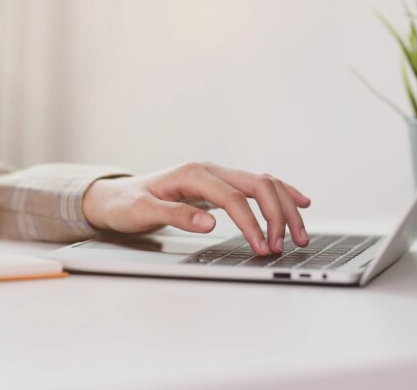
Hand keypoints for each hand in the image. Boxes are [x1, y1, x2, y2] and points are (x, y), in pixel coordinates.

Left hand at [82, 162, 310, 254]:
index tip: (261, 247)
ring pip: (264, 183)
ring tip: (299, 235)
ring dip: (285, 207)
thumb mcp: (143, 212)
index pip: (233, 197)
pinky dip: (282, 195)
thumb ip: (175, 216)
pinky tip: (300, 203)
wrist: (116, 196)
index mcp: (192, 174)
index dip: (251, 222)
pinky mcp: (221, 186)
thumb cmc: (127, 204)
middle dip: (278, 214)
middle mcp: (209, 170)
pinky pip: (258, 186)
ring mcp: (217, 176)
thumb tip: (209, 223)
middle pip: (258, 184)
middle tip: (285, 245)